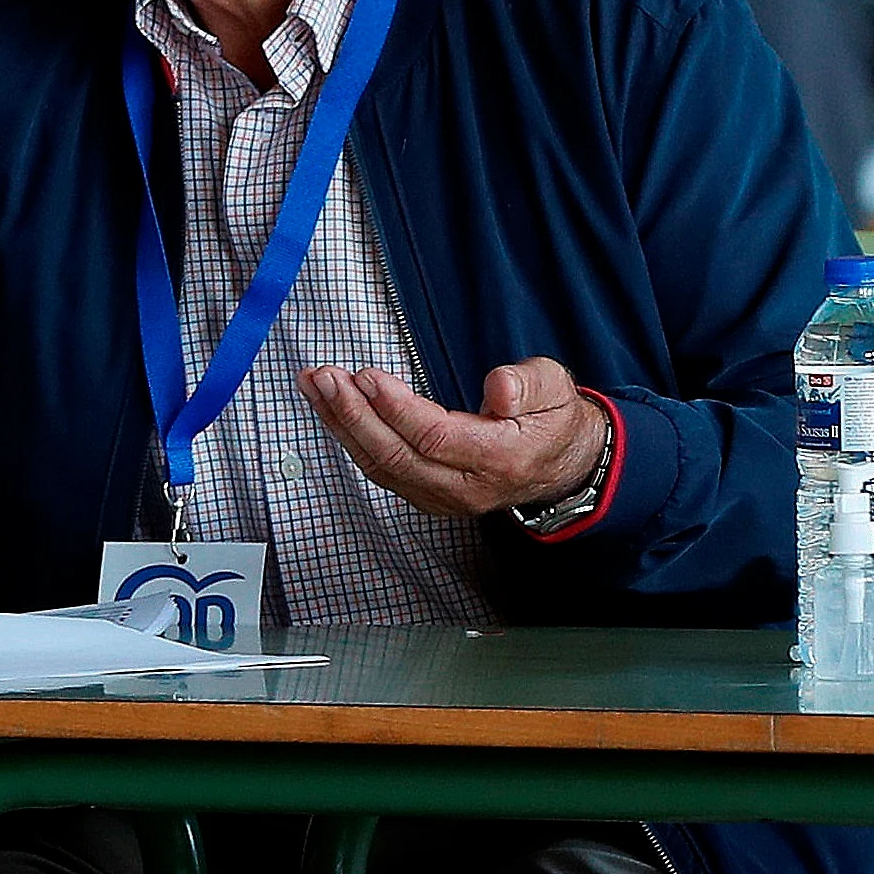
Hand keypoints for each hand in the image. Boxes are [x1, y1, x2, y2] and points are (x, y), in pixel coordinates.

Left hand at [302, 359, 610, 521]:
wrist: (559, 464)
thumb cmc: (552, 418)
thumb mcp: (555, 388)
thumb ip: (528, 384)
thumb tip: (499, 387)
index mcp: (500, 458)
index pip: (436, 438)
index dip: (396, 409)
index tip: (366, 376)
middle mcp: (467, 487)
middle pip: (398, 456)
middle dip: (354, 415)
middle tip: (323, 378)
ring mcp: (443, 498)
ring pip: (382, 466)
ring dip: (342, 425)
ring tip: (314, 386)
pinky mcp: (426, 495)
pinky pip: (381, 470)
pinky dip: (351, 439)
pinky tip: (331, 410)